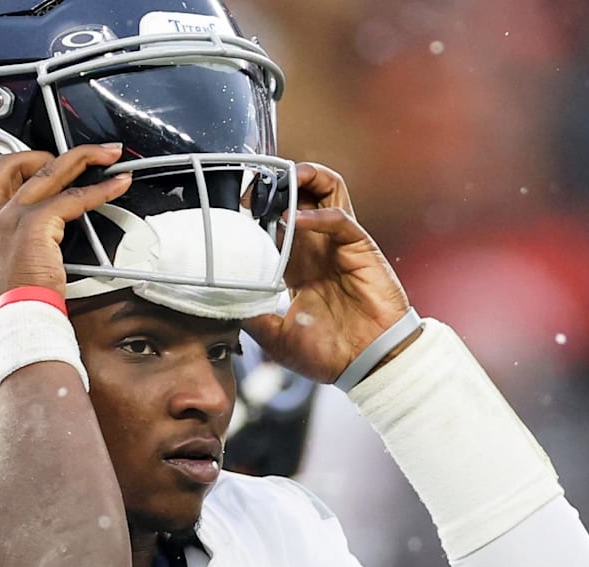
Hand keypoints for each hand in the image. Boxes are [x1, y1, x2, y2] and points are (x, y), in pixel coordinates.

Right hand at [0, 131, 131, 328]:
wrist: (10, 330)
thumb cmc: (4, 317)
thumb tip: (17, 253)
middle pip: (6, 167)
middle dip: (35, 153)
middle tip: (58, 155)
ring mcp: (7, 219)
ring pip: (44, 172)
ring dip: (79, 158)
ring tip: (103, 154)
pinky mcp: (33, 224)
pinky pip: (73, 197)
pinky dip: (100, 189)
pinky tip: (116, 185)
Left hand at [243, 163, 411, 382]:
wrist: (368, 367)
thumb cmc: (330, 355)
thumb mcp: (276, 337)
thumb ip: (252, 317)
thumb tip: (220, 304)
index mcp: (299, 267)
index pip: (277, 224)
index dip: (259, 210)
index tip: (236, 206)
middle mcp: (318, 249)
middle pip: (304, 196)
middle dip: (280, 183)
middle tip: (254, 187)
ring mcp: (340, 246)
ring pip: (329, 192)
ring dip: (307, 178)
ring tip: (283, 179)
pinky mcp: (361, 249)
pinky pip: (340, 219)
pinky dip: (318, 214)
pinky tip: (297, 218)